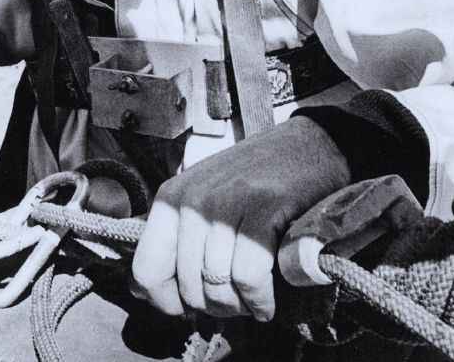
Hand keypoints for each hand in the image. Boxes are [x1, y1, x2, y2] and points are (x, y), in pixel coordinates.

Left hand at [130, 117, 350, 321]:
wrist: (314, 144)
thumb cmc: (260, 178)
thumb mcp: (207, 197)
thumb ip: (176, 238)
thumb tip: (139, 290)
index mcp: (172, 198)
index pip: (146, 269)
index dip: (165, 301)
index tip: (189, 308)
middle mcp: (194, 200)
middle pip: (188, 285)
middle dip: (214, 307)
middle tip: (236, 303)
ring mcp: (227, 202)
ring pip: (218, 284)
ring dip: (240, 305)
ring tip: (254, 302)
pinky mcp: (264, 208)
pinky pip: (249, 275)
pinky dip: (260, 298)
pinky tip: (268, 300)